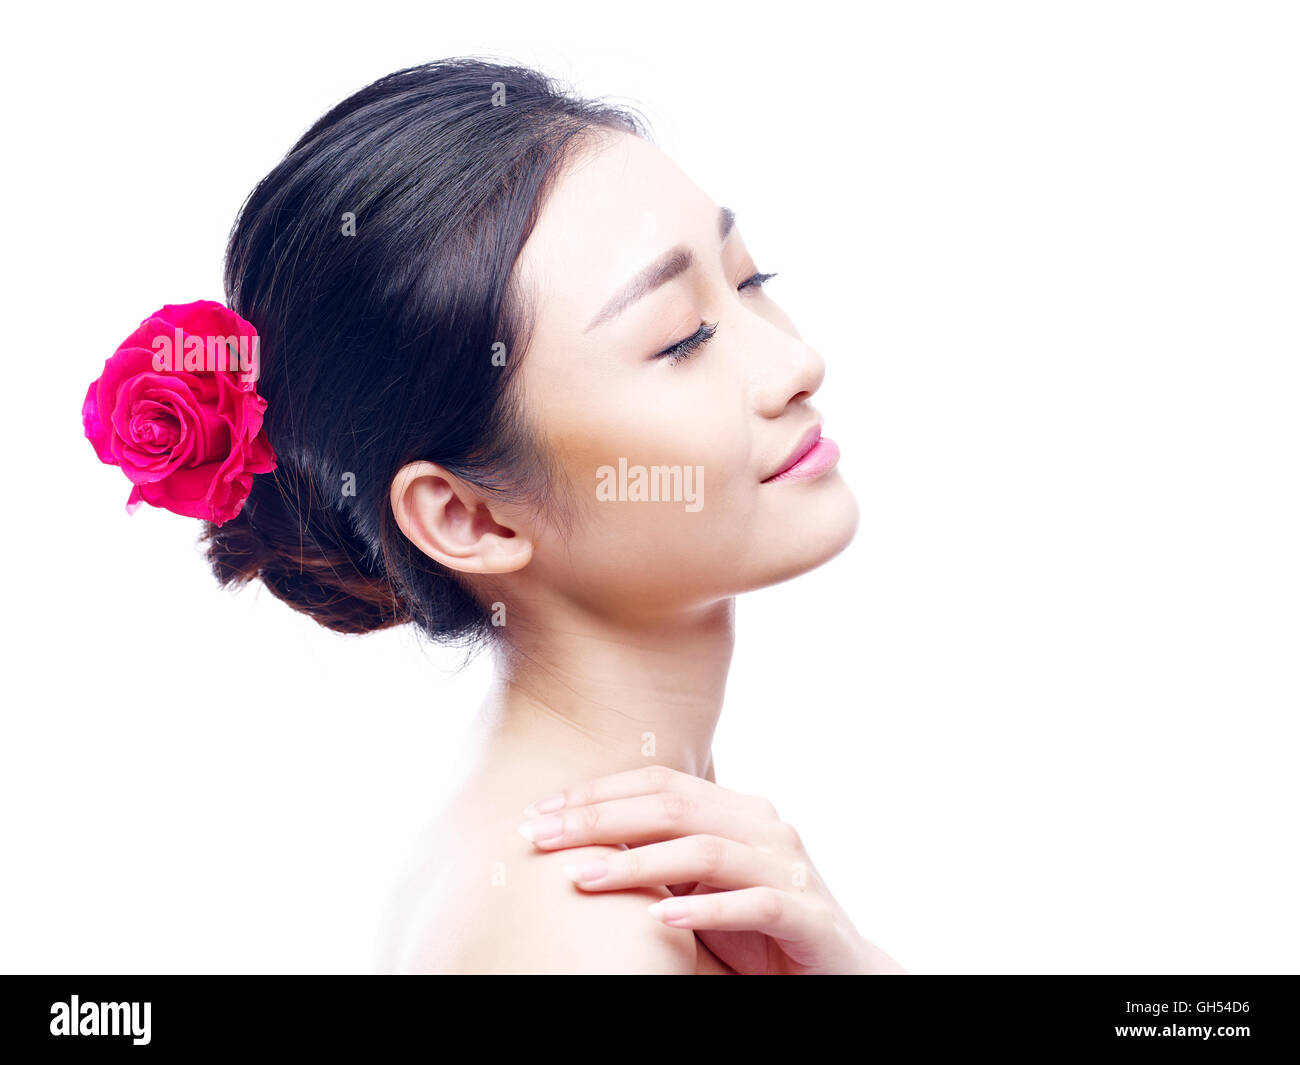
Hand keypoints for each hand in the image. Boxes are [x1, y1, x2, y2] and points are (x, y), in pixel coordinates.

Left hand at [518, 765, 906, 974]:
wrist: (840, 971)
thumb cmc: (757, 928)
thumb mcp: (699, 884)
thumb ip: (658, 856)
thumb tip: (573, 842)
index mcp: (736, 809)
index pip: (658, 782)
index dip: (597, 793)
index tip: (540, 812)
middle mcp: (764, 826)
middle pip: (674, 806)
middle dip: (600, 820)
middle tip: (543, 837)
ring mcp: (788, 868)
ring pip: (706, 851)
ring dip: (637, 863)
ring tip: (582, 879)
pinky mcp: (806, 915)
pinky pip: (754, 904)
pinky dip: (705, 909)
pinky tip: (660, 917)